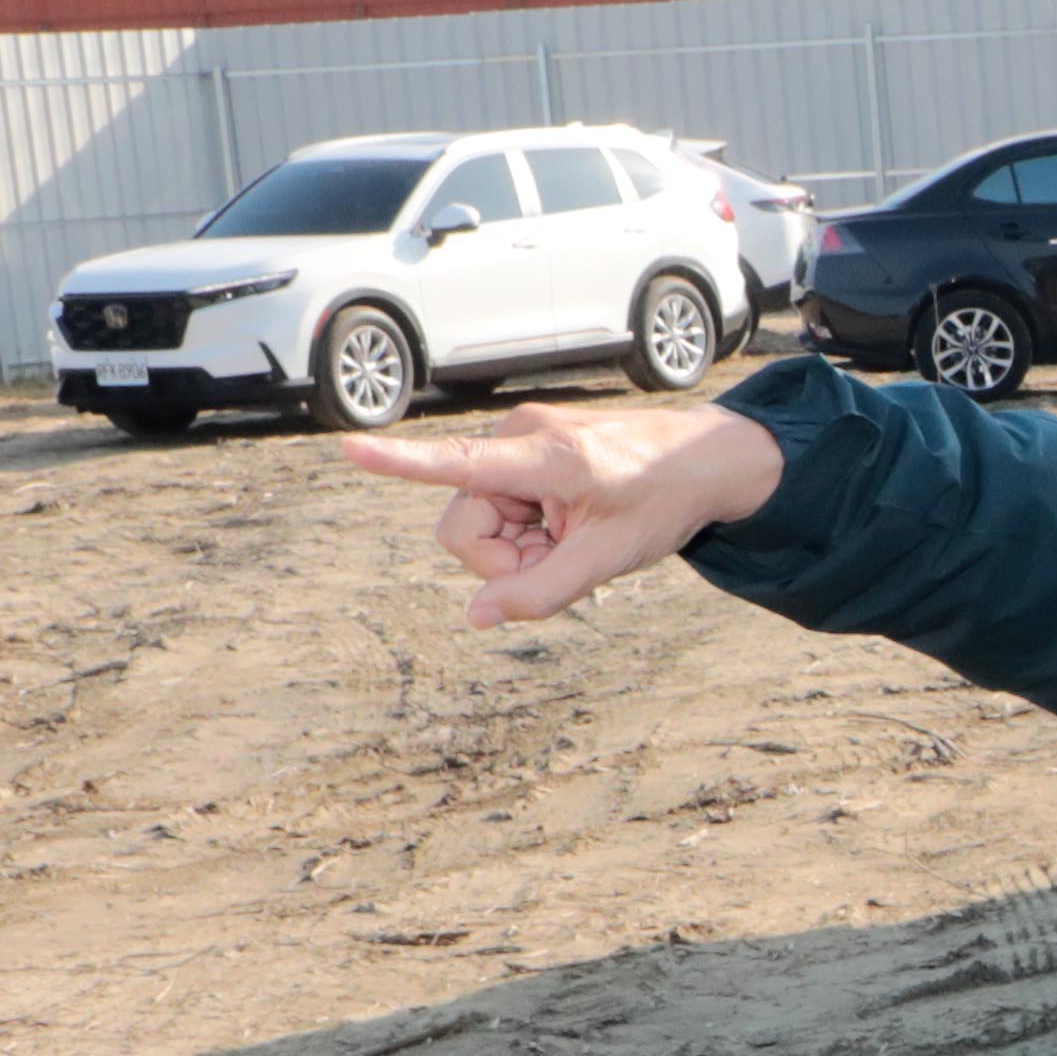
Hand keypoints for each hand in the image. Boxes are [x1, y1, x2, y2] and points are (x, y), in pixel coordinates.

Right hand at [344, 400, 786, 625]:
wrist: (705, 461)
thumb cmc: (663, 501)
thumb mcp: (608, 560)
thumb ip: (541, 594)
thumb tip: (476, 618)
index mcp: (548, 457)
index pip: (463, 463)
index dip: (402, 463)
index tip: (351, 448)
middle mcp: (522, 438)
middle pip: (463, 528)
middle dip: (502, 560)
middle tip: (561, 560)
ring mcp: (519, 443)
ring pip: (476, 524)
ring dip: (516, 548)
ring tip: (571, 540)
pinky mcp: (521, 452)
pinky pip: (495, 509)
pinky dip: (525, 532)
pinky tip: (564, 528)